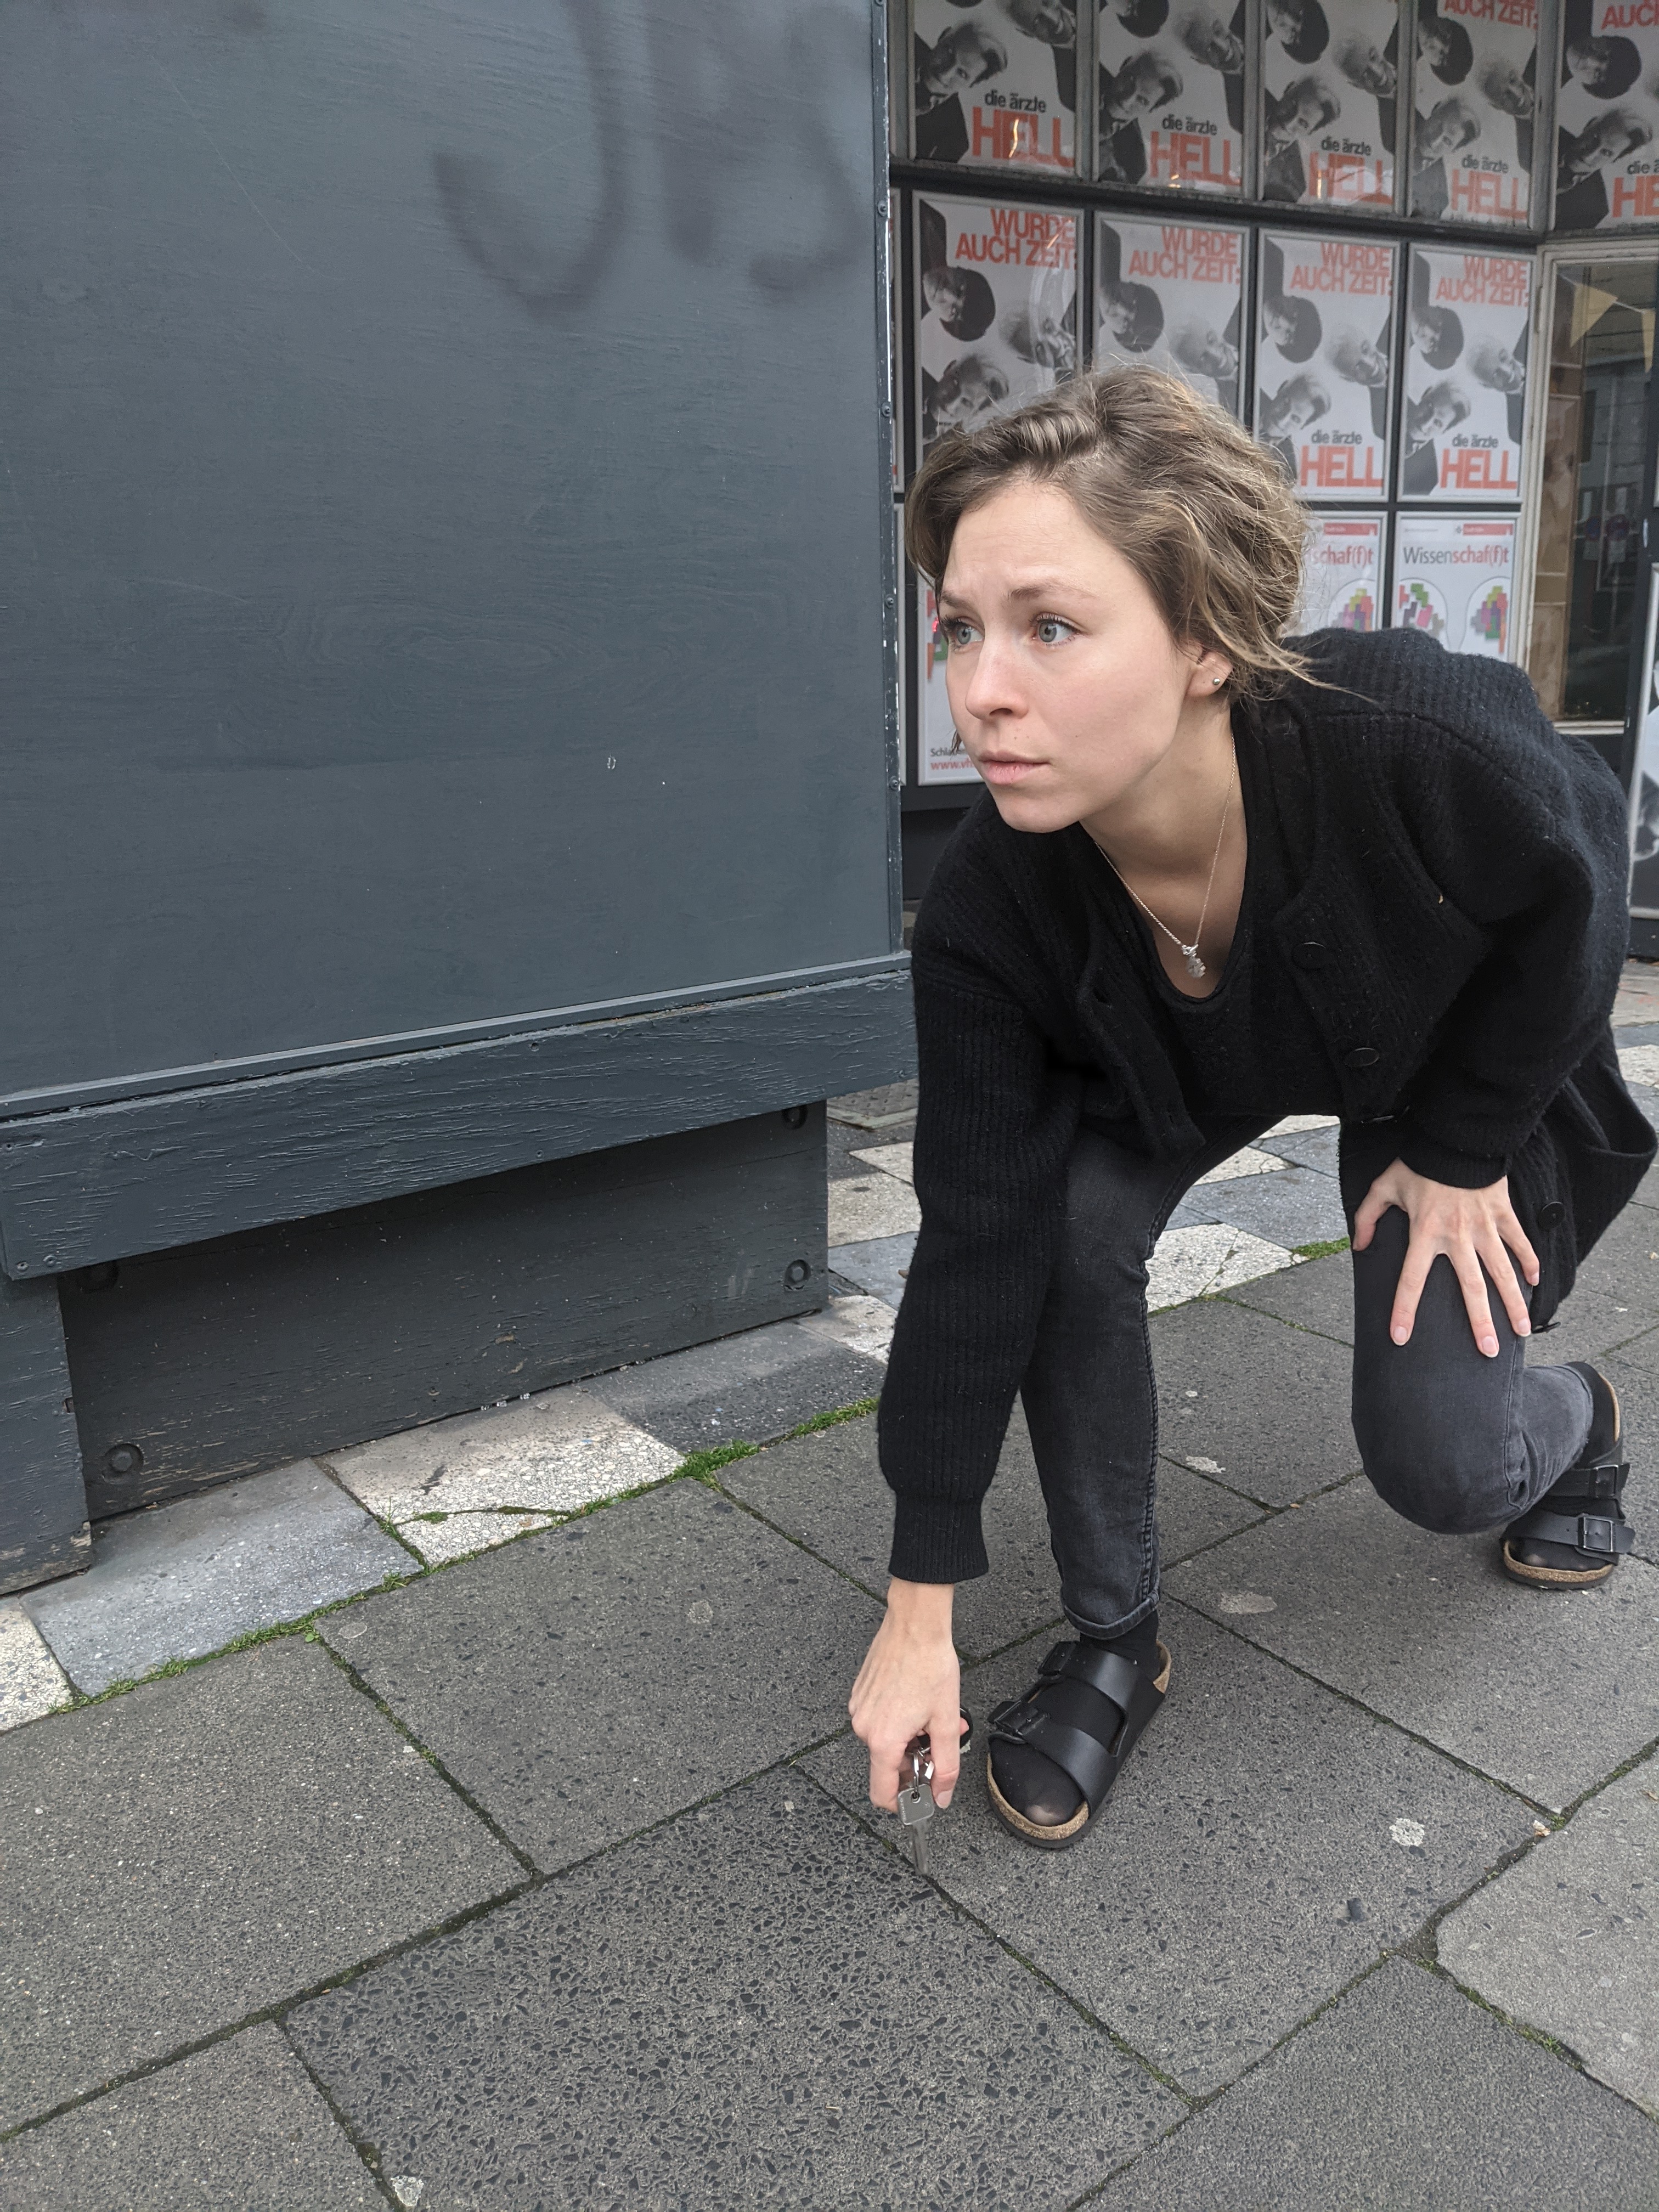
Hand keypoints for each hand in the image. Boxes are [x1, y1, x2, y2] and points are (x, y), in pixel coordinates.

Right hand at [849, 1579, 961, 1813]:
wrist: (915, 1625)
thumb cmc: (930, 1665)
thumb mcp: (946, 1722)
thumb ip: (946, 1766)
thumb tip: (941, 1796)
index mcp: (882, 1740)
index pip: (881, 1793)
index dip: (902, 1804)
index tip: (920, 1798)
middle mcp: (863, 1727)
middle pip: (888, 1764)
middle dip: (916, 1758)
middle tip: (939, 1741)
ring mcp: (859, 1708)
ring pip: (885, 1741)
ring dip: (910, 1737)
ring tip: (932, 1716)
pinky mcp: (860, 1693)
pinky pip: (878, 1719)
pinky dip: (898, 1720)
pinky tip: (916, 1702)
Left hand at [1352, 1159, 1538, 1358]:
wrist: (1455, 1136)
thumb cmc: (1417, 1163)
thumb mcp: (1383, 1187)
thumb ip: (1367, 1218)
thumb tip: (1358, 1245)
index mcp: (1424, 1232)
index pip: (1411, 1280)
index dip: (1404, 1310)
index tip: (1401, 1338)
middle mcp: (1457, 1235)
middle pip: (1471, 1287)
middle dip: (1480, 1322)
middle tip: (1488, 1351)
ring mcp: (1484, 1226)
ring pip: (1502, 1271)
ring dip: (1513, 1302)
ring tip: (1522, 1330)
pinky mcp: (1503, 1213)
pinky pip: (1519, 1242)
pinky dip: (1529, 1261)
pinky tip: (1535, 1283)